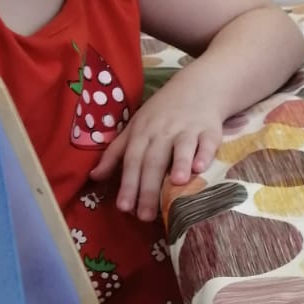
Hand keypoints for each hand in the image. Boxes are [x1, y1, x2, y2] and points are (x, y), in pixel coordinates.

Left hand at [91, 72, 225, 220]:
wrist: (197, 88)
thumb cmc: (161, 113)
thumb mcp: (135, 128)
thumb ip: (116, 153)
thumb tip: (94, 177)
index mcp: (142, 133)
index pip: (132, 160)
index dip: (127, 184)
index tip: (123, 207)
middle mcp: (162, 131)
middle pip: (154, 160)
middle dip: (148, 187)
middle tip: (145, 215)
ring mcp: (187, 129)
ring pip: (181, 147)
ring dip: (178, 164)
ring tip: (177, 184)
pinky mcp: (209, 129)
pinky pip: (207, 142)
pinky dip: (204, 154)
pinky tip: (201, 167)